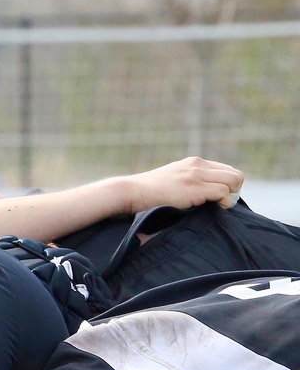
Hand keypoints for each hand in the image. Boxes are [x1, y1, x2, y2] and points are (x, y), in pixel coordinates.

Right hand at [128, 156, 243, 212]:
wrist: (132, 191)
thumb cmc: (149, 192)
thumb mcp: (173, 179)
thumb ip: (190, 181)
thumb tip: (208, 195)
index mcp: (194, 162)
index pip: (227, 169)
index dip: (229, 185)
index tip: (220, 197)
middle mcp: (198, 165)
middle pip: (235, 174)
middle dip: (234, 190)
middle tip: (223, 203)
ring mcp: (197, 175)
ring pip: (234, 181)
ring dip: (231, 196)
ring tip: (218, 205)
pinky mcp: (195, 187)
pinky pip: (223, 192)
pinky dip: (224, 202)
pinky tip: (215, 207)